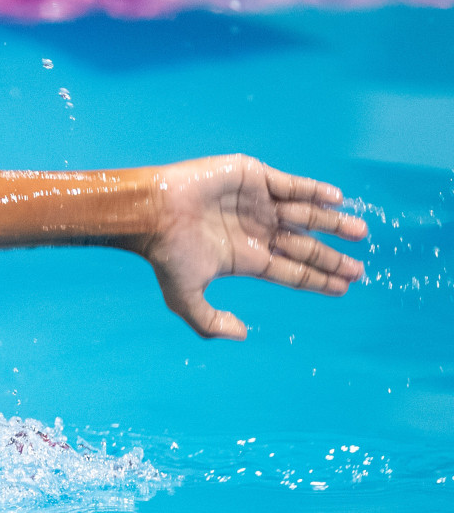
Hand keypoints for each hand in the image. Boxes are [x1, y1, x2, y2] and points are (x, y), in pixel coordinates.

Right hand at [140, 154, 366, 340]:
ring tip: (361, 233)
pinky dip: (315, 191)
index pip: (291, 271)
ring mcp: (257, 204)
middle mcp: (256, 231)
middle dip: (332, 257)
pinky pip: (292, 185)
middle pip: (304, 246)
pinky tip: (338, 199)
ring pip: (306, 215)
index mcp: (246, 258)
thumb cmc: (166, 254)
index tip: (345, 287)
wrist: (152, 212)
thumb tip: (243, 335)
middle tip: (360, 268)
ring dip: (333, 224)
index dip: (318, 279)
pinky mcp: (254, 177)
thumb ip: (210, 322)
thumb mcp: (185, 299)